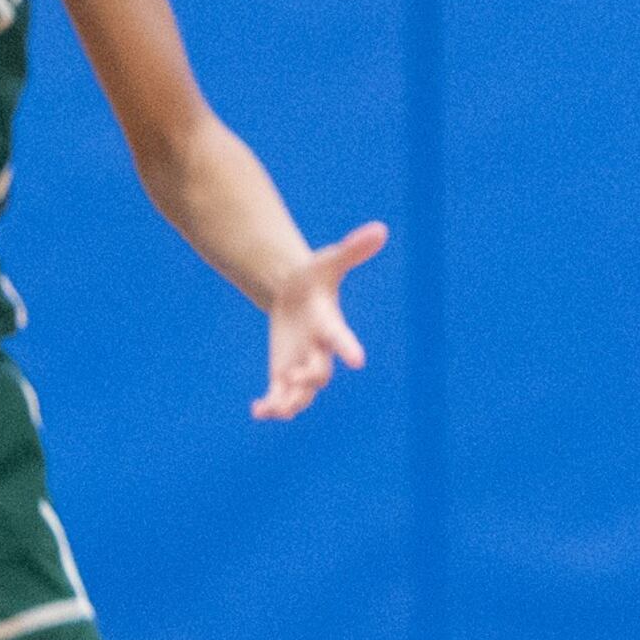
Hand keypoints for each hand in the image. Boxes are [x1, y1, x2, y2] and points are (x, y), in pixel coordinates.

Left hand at [256, 222, 384, 420]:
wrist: (297, 296)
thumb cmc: (315, 277)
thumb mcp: (328, 261)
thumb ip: (353, 249)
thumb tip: (381, 229)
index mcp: (328, 324)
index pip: (341, 337)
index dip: (348, 347)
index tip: (358, 360)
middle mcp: (320, 351)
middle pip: (320, 372)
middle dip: (307, 379)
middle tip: (291, 378)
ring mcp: (303, 366)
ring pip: (302, 395)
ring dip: (288, 403)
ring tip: (271, 408)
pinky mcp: (286, 374)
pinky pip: (282, 398)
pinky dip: (271, 407)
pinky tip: (257, 411)